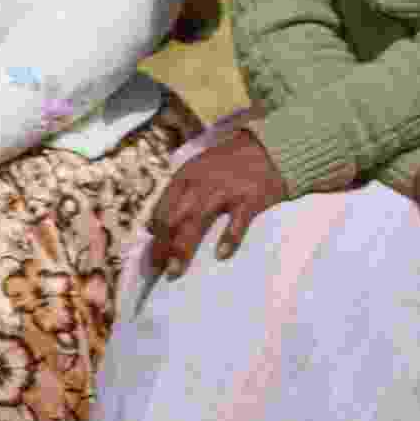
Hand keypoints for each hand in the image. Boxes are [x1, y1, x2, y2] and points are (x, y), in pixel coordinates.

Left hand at [145, 127, 288, 276]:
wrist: (265, 149)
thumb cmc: (226, 166)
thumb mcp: (196, 171)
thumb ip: (178, 196)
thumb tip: (153, 228)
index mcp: (185, 178)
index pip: (162, 211)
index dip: (155, 238)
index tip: (154, 260)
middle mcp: (201, 184)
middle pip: (174, 218)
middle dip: (164, 246)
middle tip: (162, 270)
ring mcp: (225, 190)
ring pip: (198, 220)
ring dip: (183, 247)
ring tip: (176, 271)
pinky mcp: (250, 197)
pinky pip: (237, 220)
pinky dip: (229, 238)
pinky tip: (221, 254)